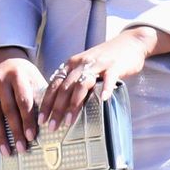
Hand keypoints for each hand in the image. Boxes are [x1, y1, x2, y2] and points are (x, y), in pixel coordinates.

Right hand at [0, 46, 47, 155]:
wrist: (3, 58)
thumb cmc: (24, 75)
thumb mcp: (34, 79)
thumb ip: (38, 98)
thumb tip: (46, 127)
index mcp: (17, 75)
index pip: (23, 101)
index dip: (27, 120)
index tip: (31, 136)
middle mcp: (0, 78)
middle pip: (8, 110)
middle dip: (16, 131)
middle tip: (22, 148)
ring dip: (2, 135)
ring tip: (8, 151)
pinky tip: (0, 142)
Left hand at [38, 27, 161, 130]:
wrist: (129, 42)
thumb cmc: (104, 59)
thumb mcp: (84, 67)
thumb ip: (73, 80)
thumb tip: (59, 103)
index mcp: (71, 64)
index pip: (54, 85)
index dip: (46, 103)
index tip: (40, 119)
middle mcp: (81, 64)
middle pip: (64, 87)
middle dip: (56, 109)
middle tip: (52, 126)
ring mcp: (98, 65)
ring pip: (82, 85)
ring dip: (74, 104)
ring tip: (69, 121)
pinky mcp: (114, 66)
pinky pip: (109, 78)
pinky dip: (106, 89)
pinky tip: (103, 100)